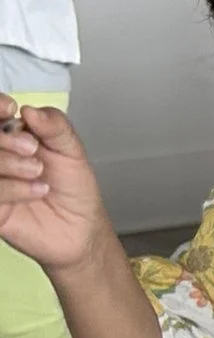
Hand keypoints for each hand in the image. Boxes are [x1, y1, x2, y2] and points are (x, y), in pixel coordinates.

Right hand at [0, 97, 111, 274]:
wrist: (82, 229)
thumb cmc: (74, 190)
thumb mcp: (72, 152)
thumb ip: (56, 127)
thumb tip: (31, 111)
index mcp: (11, 137)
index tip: (9, 108)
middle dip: (5, 138)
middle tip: (32, 147)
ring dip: (8, 162)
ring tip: (37, 171)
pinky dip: (11, 188)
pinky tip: (36, 191)